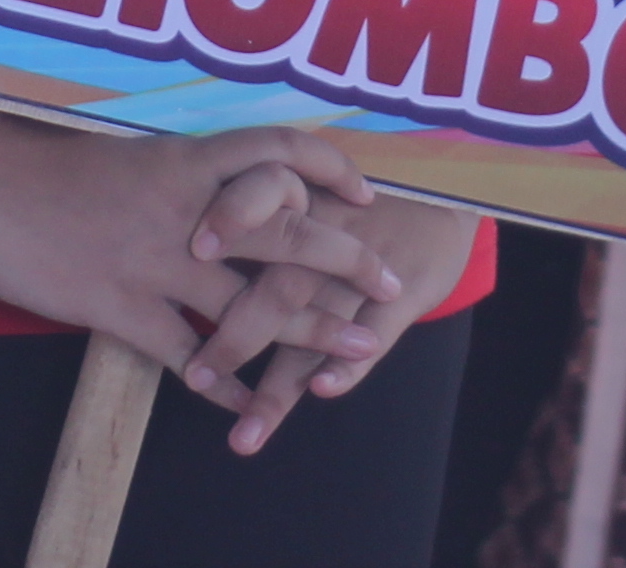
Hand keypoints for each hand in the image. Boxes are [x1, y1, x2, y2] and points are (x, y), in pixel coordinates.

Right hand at [0, 70, 399, 415]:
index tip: (366, 189)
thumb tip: (207, 158)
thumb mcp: (114, 142)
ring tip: (356, 352)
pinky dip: (221, 383)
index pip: (276, 151)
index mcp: (182, 157)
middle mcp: (182, 209)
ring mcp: (151, 261)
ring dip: (308, 330)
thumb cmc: (35, 150)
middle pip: (284, 232)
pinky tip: (249, 405)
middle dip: (345, 259)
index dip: (328, 168)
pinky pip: (182, 354)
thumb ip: (167, 159)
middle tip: (390, 283)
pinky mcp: (114, 306)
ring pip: (249, 301)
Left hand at [194, 189, 480, 455]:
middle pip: (278, 285)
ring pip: (319, 327)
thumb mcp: (313, 188)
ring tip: (245, 437)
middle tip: (195, 378)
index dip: (231, 218)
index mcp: (301, 202)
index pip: (262, 200)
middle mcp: (329, 237)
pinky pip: (376, 334)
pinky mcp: (404, 293)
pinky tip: (321, 390)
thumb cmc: (353, 201)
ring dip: (279, 388)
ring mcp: (368, 268)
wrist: (442, 193)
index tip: (196, 250)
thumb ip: (262, 214)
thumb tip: (183, 248)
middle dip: (234, 338)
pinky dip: (348, 365)